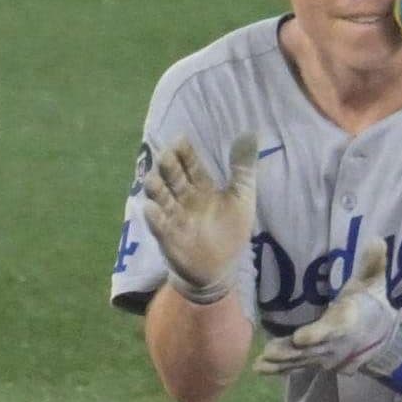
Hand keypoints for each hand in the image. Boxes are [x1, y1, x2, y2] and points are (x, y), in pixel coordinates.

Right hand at [143, 134, 257, 304]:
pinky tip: (151, 209)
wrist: (220, 268)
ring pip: (161, 199)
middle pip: (174, 178)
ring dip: (156, 189)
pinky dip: (154, 218)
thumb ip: (243, 168)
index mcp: (201, 187)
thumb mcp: (242, 197)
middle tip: (166, 155)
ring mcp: (174, 217)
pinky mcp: (169, 238)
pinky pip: (159, 226)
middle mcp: (184, 199)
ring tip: (152, 179)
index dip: (186, 154)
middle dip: (169, 167)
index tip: (180, 139)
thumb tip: (250, 133)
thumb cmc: (229, 230)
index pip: (191, 165)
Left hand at [254, 244, 401, 376]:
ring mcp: (327, 355)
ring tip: (260, 364)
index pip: (334, 329)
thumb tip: (377, 240)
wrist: (381, 332)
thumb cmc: (372, 300)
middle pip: (313, 349)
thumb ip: (374, 263)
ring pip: (302, 360)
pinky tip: (260, 368)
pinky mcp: (318, 360)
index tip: (300, 338)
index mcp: (349, 320)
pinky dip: (280, 369)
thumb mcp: (375, 280)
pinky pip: (298, 366)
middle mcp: (338, 342)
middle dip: (291, 352)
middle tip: (269, 352)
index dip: (317, 334)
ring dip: (281, 362)